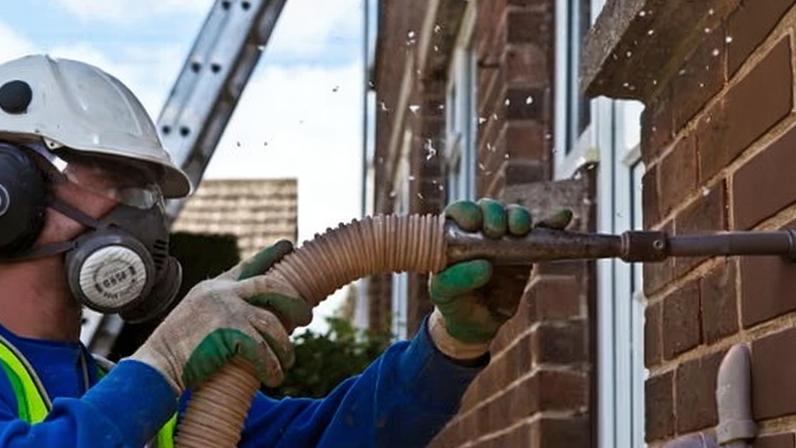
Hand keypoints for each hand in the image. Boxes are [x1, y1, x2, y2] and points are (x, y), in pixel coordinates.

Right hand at [129, 241, 310, 391]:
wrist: (157, 365)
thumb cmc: (176, 349)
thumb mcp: (196, 316)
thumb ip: (221, 308)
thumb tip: (257, 317)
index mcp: (213, 288)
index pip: (248, 266)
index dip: (270, 255)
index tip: (288, 245)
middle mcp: (222, 293)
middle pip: (271, 287)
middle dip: (294, 302)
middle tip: (308, 316)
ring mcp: (226, 310)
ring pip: (272, 323)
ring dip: (284, 345)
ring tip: (288, 360)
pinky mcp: (230, 332)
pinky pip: (263, 349)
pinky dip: (271, 366)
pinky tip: (274, 377)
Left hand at [428, 199, 571, 358]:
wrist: (476, 322)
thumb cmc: (453, 302)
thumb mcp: (444, 294)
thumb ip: (455, 280)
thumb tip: (483, 266)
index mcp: (454, 235)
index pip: (460, 211)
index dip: (467, 212)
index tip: (473, 224)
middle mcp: (479, 231)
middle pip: (489, 208)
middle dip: (495, 213)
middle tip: (498, 230)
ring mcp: (505, 239)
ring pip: (514, 217)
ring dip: (520, 217)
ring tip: (521, 230)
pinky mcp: (526, 251)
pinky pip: (541, 234)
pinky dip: (552, 224)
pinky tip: (562, 217)